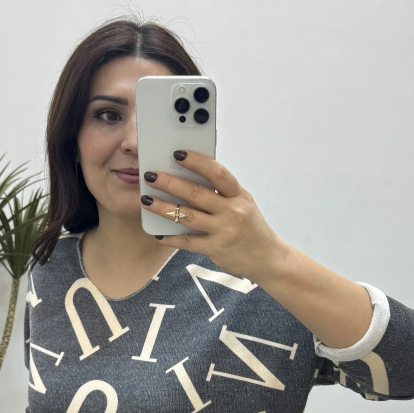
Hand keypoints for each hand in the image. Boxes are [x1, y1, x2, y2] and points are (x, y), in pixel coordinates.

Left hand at [141, 151, 282, 281]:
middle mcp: (231, 211)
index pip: (217, 173)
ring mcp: (223, 231)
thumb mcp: (242, 204)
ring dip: (163, 207)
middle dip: (169, 183)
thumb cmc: (251, 228)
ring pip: (187, 216)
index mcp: (239, 195)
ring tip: (146, 200)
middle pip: (196, 193)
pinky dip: (171, 238)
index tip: (177, 154)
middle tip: (150, 175)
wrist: (268, 258)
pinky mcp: (215, 249)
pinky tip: (159, 233)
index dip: (197, 162)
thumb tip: (190, 177)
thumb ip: (221, 192)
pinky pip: (188, 242)